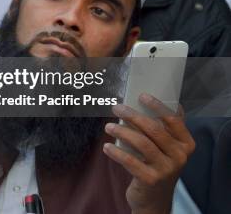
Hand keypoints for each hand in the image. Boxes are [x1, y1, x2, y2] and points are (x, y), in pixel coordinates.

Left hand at [103, 93, 194, 213]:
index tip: (141, 95)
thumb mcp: (166, 148)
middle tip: (117, 107)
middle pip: (154, 129)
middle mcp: (179, 156)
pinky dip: (116, 152)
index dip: (157, 106)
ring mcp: (166, 169)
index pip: (173, 120)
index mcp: (186, 144)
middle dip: (133, 116)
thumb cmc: (157, 164)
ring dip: (122, 131)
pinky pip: (130, 161)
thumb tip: (146, 99)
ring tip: (108, 126)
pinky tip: (107, 146)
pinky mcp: (151, 180)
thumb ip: (162, 128)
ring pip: (141, 143)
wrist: (155, 198)